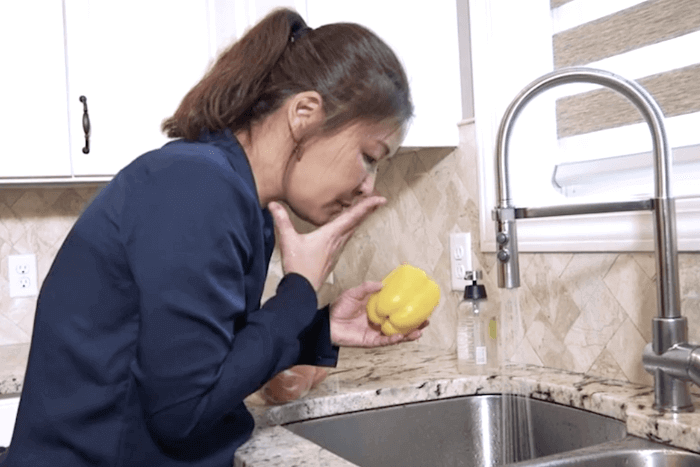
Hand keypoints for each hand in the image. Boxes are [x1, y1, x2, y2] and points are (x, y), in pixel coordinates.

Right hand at [268, 197, 385, 290]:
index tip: (380, 199)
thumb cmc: (298, 266)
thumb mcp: (288, 240)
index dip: (366, 206)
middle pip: (356, 222)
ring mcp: (336, 248)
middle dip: (368, 209)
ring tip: (369, 208)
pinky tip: (351, 226)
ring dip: (361, 218)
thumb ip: (282, 220)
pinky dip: (352, 227)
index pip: (352, 216)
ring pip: (353, 229)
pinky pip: (346, 236)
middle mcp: (337, 240)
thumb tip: (272, 204)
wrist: (302, 288)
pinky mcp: (332, 254)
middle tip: (379, 199)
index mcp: (330, 234)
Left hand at [329, 281, 426, 346]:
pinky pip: (385, 341)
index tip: (420, 304)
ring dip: (408, 334)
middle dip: (414, 324)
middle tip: (426, 320)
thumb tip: (382, 283)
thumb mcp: (354, 293)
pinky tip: (402, 336)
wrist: (326, 324)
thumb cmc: (338, 308)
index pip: (396, 309)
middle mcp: (379, 322)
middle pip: (400, 324)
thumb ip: (367, 288)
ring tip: (420, 330)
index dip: (408, 308)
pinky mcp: (370, 341)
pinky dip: (394, 339)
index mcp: (377, 310)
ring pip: (396, 335)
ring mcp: (376, 332)